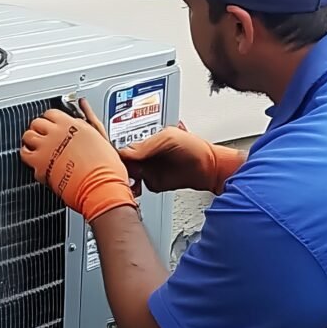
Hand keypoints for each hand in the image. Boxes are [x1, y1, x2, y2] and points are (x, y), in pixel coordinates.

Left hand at [21, 109, 135, 222]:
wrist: (101, 188)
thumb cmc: (106, 168)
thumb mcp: (101, 137)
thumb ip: (87, 122)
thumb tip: (81, 110)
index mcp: (72, 123)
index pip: (51, 113)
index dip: (51, 120)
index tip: (52, 126)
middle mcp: (57, 132)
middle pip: (37, 122)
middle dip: (39, 129)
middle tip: (44, 137)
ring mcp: (46, 147)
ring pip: (28, 136)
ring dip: (31, 140)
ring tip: (37, 147)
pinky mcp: (39, 164)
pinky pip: (24, 154)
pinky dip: (27, 155)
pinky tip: (33, 159)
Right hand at [119, 127, 244, 194]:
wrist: (210, 169)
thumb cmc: (196, 149)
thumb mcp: (169, 138)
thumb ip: (147, 145)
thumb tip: (127, 152)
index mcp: (148, 140)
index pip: (125, 147)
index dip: (119, 155)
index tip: (116, 162)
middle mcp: (147, 155)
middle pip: (124, 162)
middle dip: (121, 168)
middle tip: (122, 173)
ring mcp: (150, 169)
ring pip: (129, 176)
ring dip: (127, 180)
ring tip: (129, 181)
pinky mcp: (155, 183)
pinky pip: (139, 187)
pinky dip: (136, 188)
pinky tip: (137, 188)